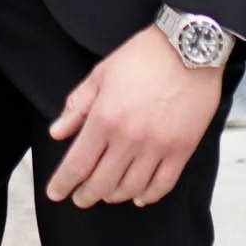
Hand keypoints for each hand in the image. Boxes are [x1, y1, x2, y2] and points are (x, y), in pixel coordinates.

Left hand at [45, 25, 222, 207]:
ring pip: (130, 188)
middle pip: (101, 183)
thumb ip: (77, 106)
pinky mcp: (182, 149)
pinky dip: (148, 196)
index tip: (55, 193)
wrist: (189, 48)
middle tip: (80, 198)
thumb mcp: (101, 74)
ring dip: (114, 196)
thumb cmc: (144, 56)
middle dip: (86, 195)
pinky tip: (139, 196)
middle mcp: (129, 138)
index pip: (77, 164)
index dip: (63, 183)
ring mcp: (158, 146)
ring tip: (107, 194)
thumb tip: (57, 133)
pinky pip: (162, 184)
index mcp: (105, 118)